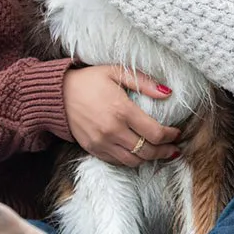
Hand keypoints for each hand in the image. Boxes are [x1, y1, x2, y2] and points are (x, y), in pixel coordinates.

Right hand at [64, 65, 181, 167]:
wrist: (57, 95)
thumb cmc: (89, 80)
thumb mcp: (116, 72)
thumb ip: (144, 82)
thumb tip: (168, 93)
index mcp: (122, 110)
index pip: (155, 133)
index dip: (170, 136)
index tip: (177, 133)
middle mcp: (113, 130)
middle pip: (147, 151)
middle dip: (165, 152)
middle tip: (174, 149)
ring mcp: (102, 143)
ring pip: (134, 161)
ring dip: (150, 159)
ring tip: (160, 153)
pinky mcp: (93, 149)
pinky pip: (118, 162)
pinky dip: (132, 160)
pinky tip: (139, 153)